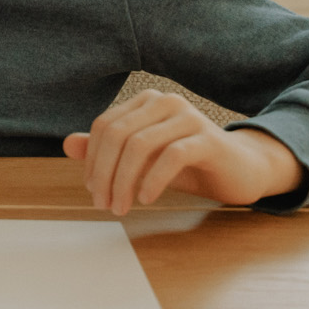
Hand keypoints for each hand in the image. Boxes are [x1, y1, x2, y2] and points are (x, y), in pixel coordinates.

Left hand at [63, 89, 303, 214]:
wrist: (240, 171)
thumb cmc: (187, 165)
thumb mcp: (142, 159)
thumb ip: (107, 150)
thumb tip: (67, 144)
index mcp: (145, 102)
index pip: (104, 127)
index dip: (92, 160)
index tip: (93, 191)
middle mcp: (165, 101)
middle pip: (117, 134)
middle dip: (104, 172)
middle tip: (102, 204)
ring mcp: (188, 116)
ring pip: (140, 145)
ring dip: (124, 181)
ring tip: (121, 207)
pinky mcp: (208, 138)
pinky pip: (171, 156)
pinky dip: (153, 180)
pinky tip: (146, 199)